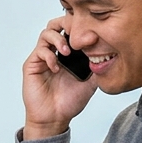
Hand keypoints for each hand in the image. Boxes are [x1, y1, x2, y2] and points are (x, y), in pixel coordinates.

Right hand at [22, 18, 97, 140]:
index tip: (92, 34)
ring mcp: (42, 57)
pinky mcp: (32, 65)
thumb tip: (109, 51)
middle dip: (67, 24)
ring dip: (58, 39)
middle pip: (56, 24)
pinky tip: (56, 68)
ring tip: (67, 52)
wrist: (55, 118)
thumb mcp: (91, 81)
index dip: (80, 26)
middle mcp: (55, 51)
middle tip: (77, 34)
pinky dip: (49, 56)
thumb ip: (98, 65)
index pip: (71, 29)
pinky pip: (40, 51)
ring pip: (46, 33)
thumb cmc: (69, 101)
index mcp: (69, 53)